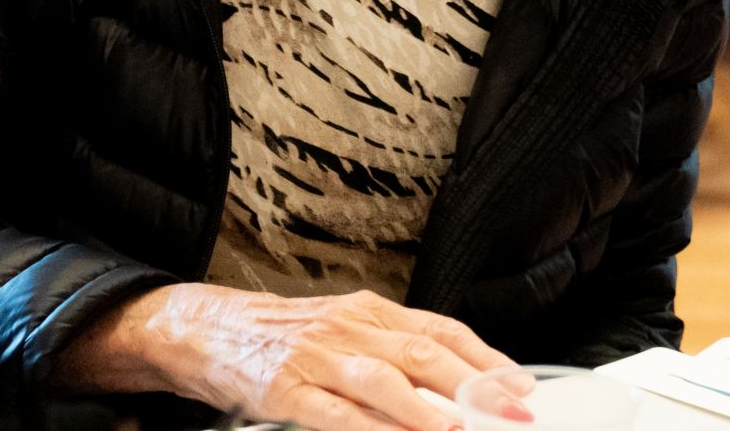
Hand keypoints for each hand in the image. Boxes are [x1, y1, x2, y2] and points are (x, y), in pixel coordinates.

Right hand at [61, 283, 515, 430]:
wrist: (207, 328)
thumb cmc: (281, 336)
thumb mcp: (341, 330)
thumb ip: (392, 354)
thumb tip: (459, 389)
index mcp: (366, 310)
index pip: (437, 328)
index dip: (484, 357)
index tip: (522, 385)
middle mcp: (346, 327)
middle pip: (419, 352)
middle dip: (472, 384)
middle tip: (512, 410)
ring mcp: (315, 356)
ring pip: (381, 380)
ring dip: (426, 409)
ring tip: (459, 430)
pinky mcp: (285, 388)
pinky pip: (334, 414)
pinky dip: (368, 430)